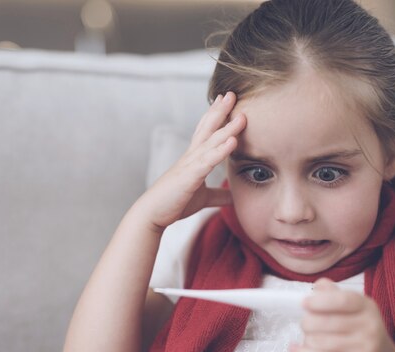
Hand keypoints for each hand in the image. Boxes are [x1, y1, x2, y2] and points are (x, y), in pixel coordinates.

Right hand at [139, 92, 245, 230]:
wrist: (152, 214)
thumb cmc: (174, 203)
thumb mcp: (203, 198)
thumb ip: (218, 195)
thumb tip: (233, 197)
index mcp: (193, 159)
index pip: (206, 132)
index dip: (216, 116)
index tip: (225, 101)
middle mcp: (191, 157)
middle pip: (208, 128)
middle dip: (220, 111)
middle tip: (232, 93)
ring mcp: (190, 165)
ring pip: (211, 142)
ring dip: (227, 128)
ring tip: (242, 115)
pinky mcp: (190, 177)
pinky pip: (208, 161)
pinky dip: (221, 150)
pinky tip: (233, 141)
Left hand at [289, 278, 394, 351]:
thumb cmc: (361, 331)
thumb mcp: (354, 309)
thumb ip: (334, 294)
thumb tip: (318, 285)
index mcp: (368, 307)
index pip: (343, 300)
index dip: (320, 301)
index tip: (304, 303)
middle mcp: (370, 327)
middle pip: (327, 322)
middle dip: (308, 322)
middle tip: (305, 323)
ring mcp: (365, 349)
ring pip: (321, 341)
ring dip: (307, 338)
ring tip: (309, 337)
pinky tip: (294, 348)